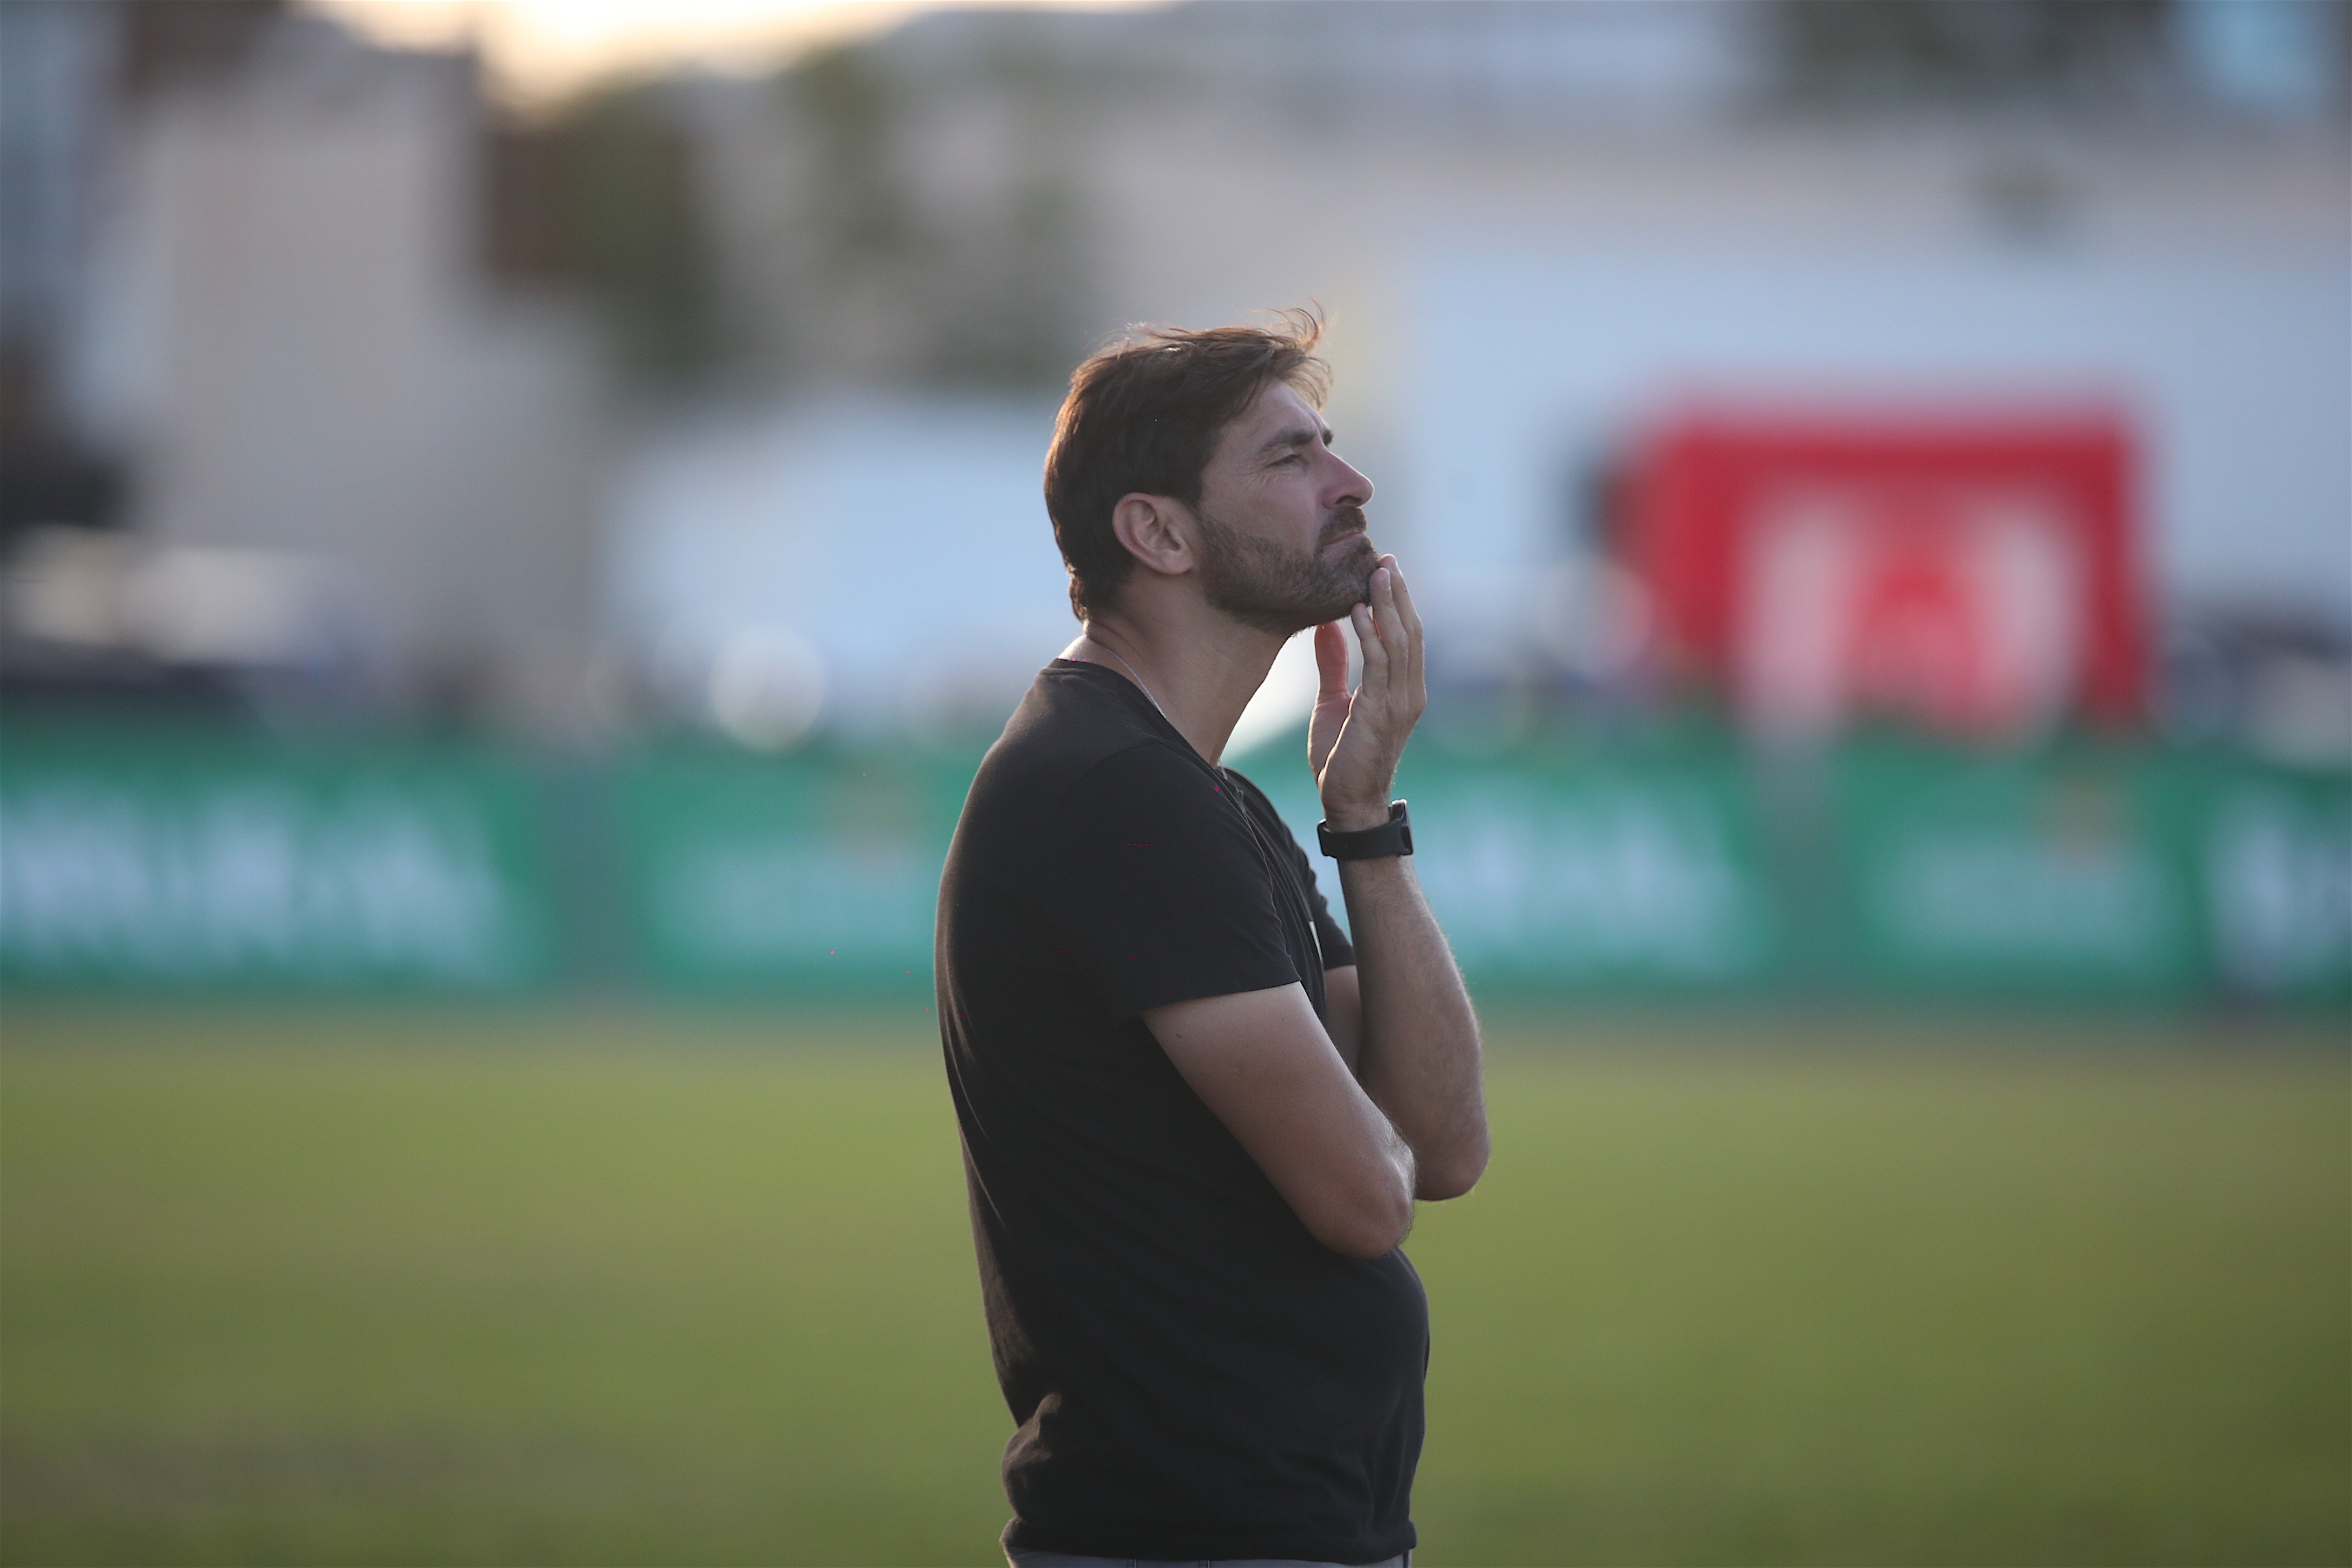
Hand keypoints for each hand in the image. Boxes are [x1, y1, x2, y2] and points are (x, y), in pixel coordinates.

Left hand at [1309, 556, 1426, 830]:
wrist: (1348, 803)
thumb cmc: (1341, 758)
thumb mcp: (1333, 702)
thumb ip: (1334, 665)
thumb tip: (1327, 627)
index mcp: (1403, 689)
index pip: (1406, 635)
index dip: (1398, 601)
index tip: (1386, 568)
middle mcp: (1409, 692)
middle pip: (1410, 630)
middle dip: (1397, 593)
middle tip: (1385, 558)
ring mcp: (1400, 701)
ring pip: (1400, 640)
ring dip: (1387, 604)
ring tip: (1376, 571)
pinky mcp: (1381, 710)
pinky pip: (1379, 663)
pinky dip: (1370, 633)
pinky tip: (1357, 609)